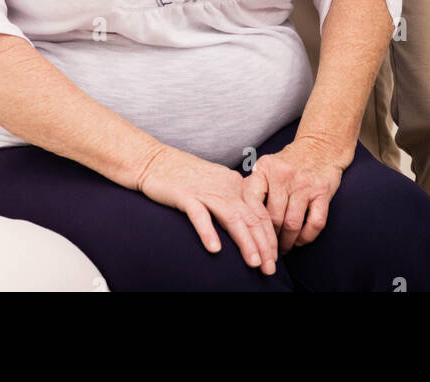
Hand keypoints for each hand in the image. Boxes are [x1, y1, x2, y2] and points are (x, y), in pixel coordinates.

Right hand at [136, 143, 278, 275]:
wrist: (154, 160)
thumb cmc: (186, 177)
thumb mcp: (217, 185)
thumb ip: (233, 201)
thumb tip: (249, 227)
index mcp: (235, 184)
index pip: (260, 213)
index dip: (270, 237)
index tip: (275, 258)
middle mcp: (225, 187)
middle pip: (251, 218)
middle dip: (264, 245)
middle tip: (270, 269)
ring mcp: (206, 191)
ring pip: (232, 218)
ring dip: (245, 242)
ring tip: (254, 263)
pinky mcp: (184, 195)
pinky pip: (199, 214)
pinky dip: (208, 232)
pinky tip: (215, 249)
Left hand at [244, 136, 345, 252]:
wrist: (320, 145)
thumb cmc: (287, 163)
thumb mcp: (266, 168)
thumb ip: (252, 187)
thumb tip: (234, 215)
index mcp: (264, 168)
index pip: (251, 202)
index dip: (250, 226)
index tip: (250, 241)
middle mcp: (284, 174)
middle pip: (272, 218)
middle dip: (269, 240)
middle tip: (267, 251)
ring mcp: (304, 183)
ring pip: (292, 224)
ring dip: (287, 242)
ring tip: (283, 249)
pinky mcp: (322, 191)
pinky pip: (315, 223)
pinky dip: (306, 237)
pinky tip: (300, 240)